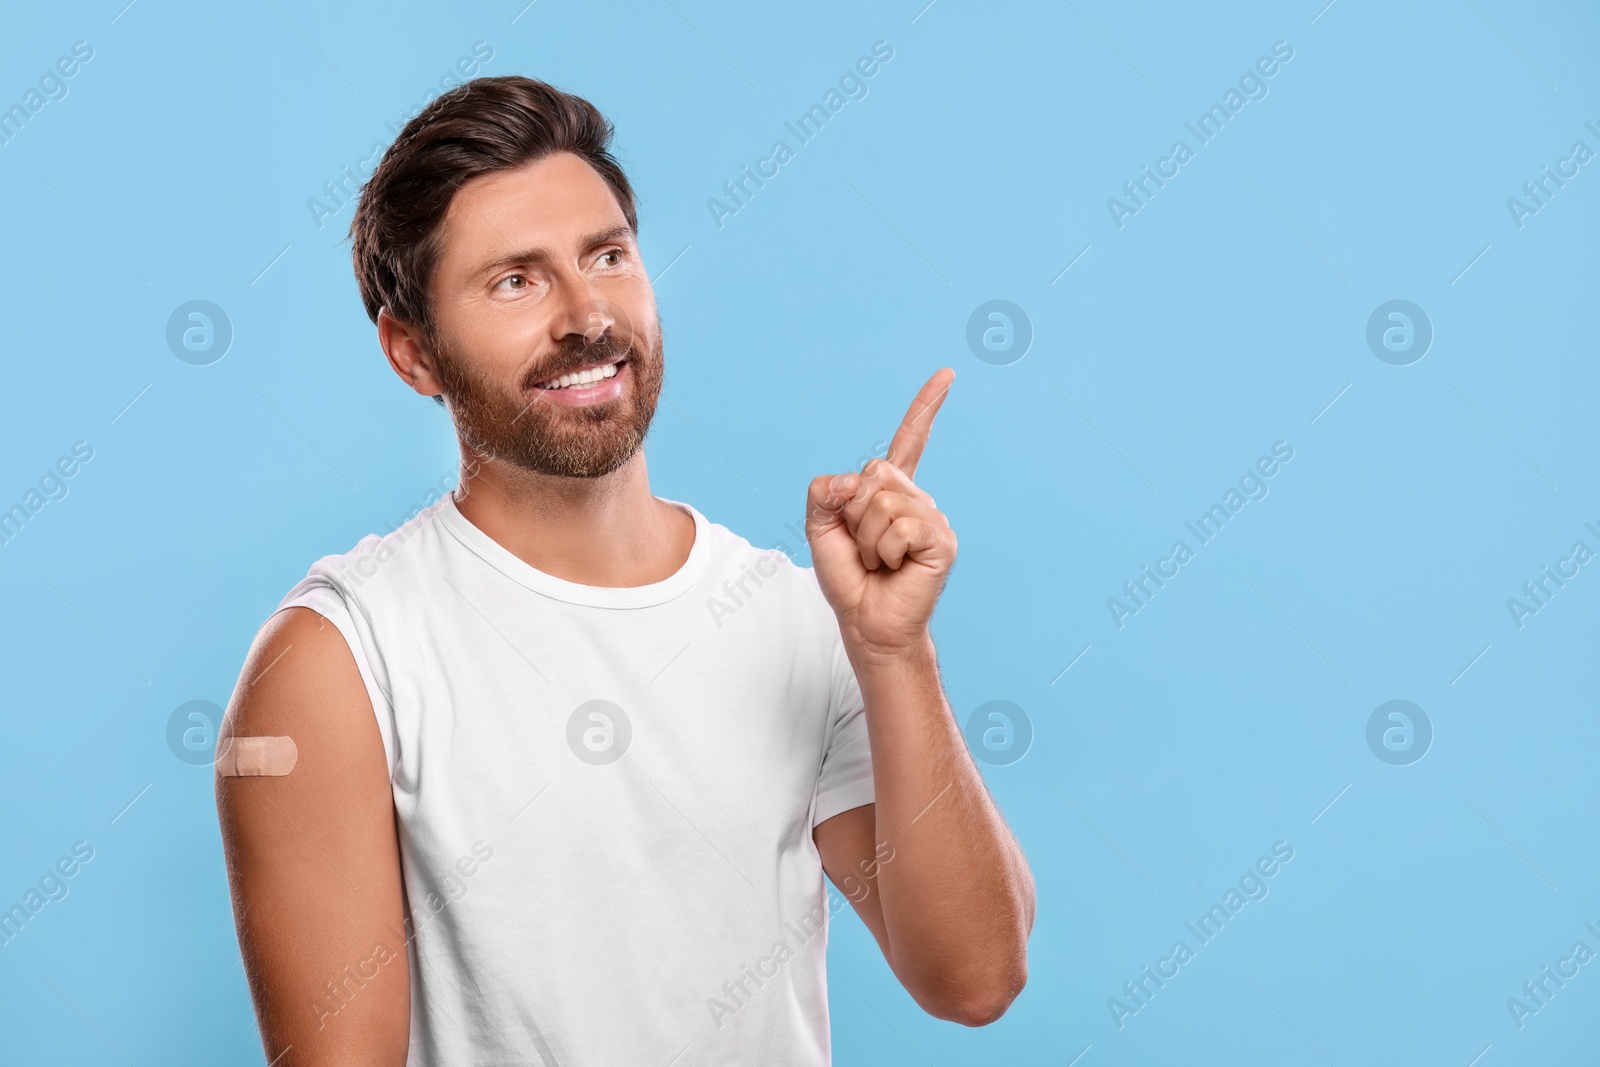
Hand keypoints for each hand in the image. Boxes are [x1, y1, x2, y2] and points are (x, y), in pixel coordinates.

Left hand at [806, 369, 956, 658]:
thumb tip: (854, 481)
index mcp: (892, 492)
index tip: (947, 375)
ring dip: (868, 539)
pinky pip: (901, 527)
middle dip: (854, 513)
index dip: (926, 408)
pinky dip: (887, 551)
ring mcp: (932, 519)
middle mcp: (917, 499)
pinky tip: (896, 567)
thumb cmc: (849, 578)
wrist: (867, 622)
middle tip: (864, 546)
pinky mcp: (941, 541)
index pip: (909, 441)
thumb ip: (824, 493)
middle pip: (875, 474)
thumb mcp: (819, 528)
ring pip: (883, 503)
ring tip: (880, 561)